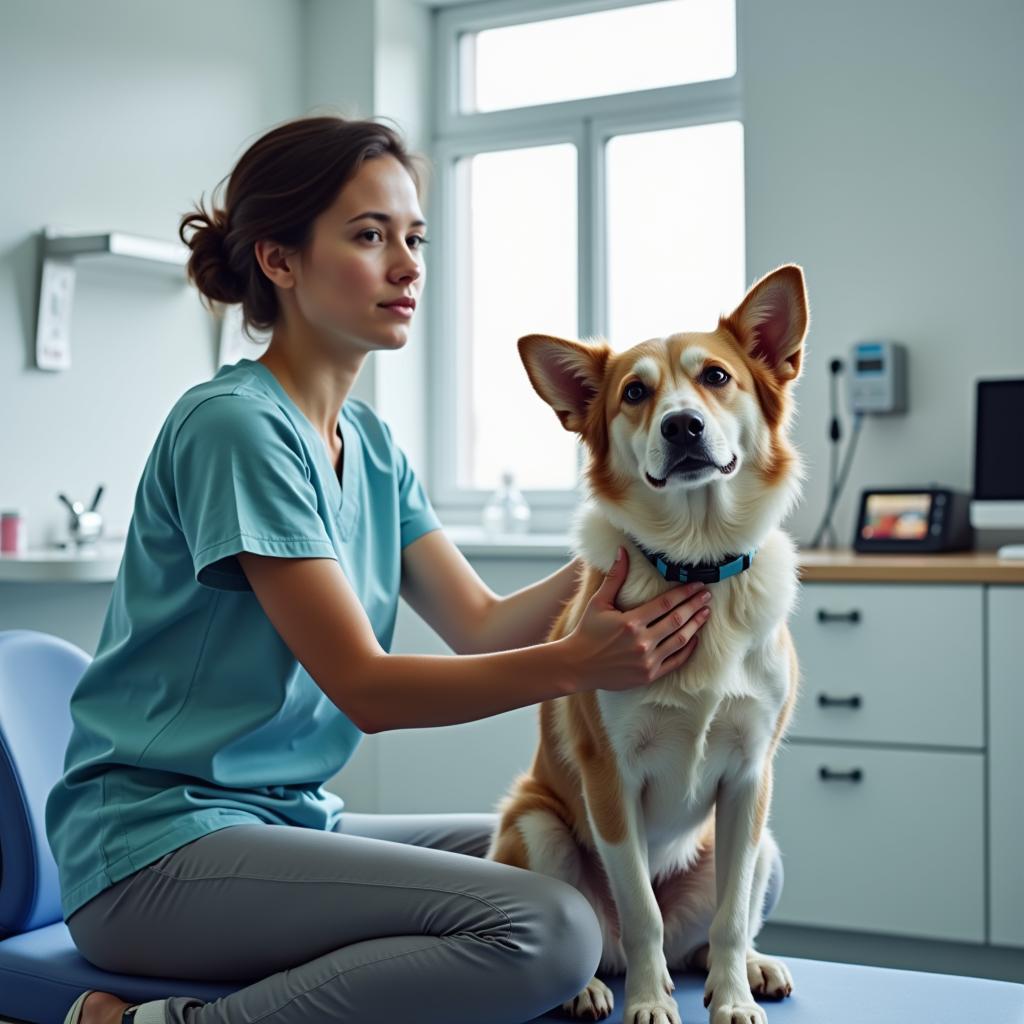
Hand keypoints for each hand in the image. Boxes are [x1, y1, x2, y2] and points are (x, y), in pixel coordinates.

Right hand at [562, 546, 710, 692]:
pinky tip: (695, 638)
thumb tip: (622, 551)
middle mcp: (642, 642)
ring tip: (706, 613)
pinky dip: (688, 650)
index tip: (696, 584)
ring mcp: (647, 661)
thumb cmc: (586, 632)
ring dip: (695, 625)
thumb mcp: (598, 602)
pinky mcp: (649, 675)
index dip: (683, 593)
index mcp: (630, 622)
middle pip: (677, 620)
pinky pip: (676, 662)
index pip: (665, 604)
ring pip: (680, 640)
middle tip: (707, 595)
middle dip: (694, 605)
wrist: (577, 666)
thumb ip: (614, 577)